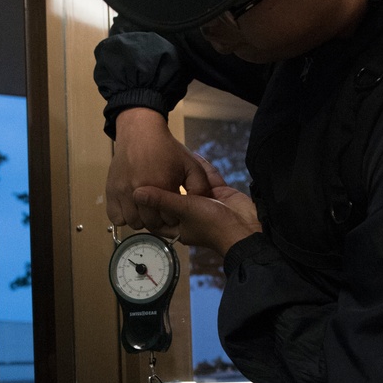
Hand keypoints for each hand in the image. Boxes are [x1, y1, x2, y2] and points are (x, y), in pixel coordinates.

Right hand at [108, 108, 212, 229]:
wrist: (140, 132)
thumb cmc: (167, 149)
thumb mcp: (191, 164)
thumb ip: (200, 186)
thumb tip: (200, 205)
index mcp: (162, 185)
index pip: (170, 219)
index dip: (175, 216)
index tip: (175, 209)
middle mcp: (140, 191)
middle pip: (151, 224)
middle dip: (159, 220)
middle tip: (162, 210)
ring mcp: (123, 192)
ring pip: (134, 223)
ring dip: (142, 220)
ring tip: (148, 209)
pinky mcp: (111, 191)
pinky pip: (116, 218)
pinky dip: (124, 217)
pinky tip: (133, 207)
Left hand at [134, 156, 260, 256]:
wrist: (246, 227)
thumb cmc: (212, 224)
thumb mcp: (184, 210)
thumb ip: (162, 200)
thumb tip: (136, 193)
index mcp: (177, 227)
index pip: (157, 217)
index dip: (148, 204)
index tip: (137, 185)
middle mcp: (189, 216)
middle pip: (174, 198)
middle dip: (167, 183)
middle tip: (152, 165)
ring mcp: (205, 205)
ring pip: (191, 187)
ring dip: (184, 174)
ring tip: (171, 156)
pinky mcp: (219, 195)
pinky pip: (207, 180)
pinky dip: (202, 168)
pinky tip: (194, 155)